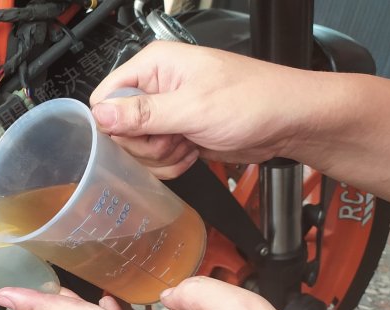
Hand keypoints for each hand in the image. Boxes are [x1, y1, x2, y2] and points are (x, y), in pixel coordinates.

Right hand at [89, 41, 325, 177]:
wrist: (289, 122)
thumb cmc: (256, 100)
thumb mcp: (194, 107)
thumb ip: (143, 113)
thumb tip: (100, 115)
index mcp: (154, 65)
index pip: (105, 97)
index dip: (117, 123)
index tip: (144, 132)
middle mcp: (156, 87)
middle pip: (118, 129)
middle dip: (145, 144)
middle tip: (174, 137)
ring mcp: (166, 112)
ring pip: (136, 148)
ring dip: (161, 156)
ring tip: (188, 142)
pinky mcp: (176, 133)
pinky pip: (155, 159)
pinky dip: (171, 163)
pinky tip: (192, 151)